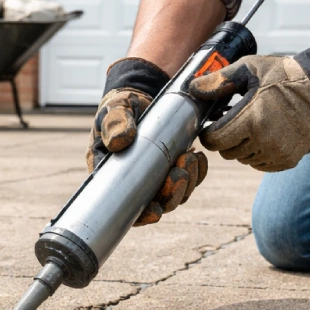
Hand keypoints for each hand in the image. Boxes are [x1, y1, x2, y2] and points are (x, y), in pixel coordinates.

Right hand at [87, 58, 208, 225]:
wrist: (141, 93)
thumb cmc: (122, 104)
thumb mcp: (115, 109)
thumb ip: (115, 122)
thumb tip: (120, 140)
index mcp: (111, 173)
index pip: (123, 206)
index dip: (140, 216)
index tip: (155, 212)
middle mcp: (133, 180)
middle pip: (155, 203)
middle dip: (171, 195)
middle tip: (180, 173)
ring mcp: (154, 175)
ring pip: (174, 194)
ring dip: (186, 183)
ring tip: (191, 160)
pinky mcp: (171, 166)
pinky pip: (188, 179)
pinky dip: (196, 173)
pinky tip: (199, 158)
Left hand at [190, 37, 309, 171]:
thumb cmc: (282, 76)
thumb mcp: (248, 69)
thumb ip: (218, 81)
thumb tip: (192, 88)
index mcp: (251, 119)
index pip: (214, 140)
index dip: (208, 133)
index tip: (212, 123)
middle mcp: (264, 141)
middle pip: (227, 152)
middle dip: (225, 138)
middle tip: (233, 121)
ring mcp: (277, 153)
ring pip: (243, 159)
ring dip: (242, 146)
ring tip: (252, 124)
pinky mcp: (288, 160)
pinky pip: (261, 164)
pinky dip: (258, 153)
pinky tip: (265, 134)